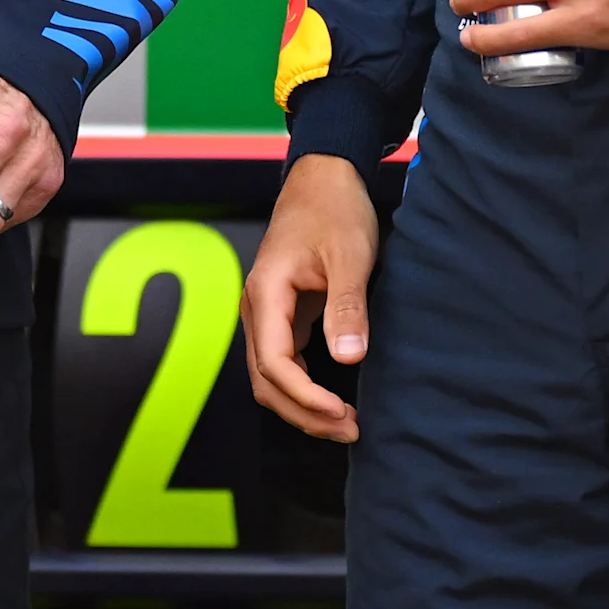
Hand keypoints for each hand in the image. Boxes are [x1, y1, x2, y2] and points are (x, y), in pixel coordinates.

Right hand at [241, 153, 376, 440]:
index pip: (273, 362)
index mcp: (266, 293)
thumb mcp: (349, 256)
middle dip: (304, 413)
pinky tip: (333, 399)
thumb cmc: (334, 210)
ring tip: (346, 423)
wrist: (323, 179)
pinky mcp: (281, 314)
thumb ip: (346, 308)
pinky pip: (282, 362)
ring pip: (270, 377)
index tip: (342, 414)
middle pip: (266, 380)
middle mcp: (257, 307)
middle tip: (351, 429)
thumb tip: (348, 360)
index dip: (304, 396)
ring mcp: (266, 312)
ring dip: (303, 406)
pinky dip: (303, 388)